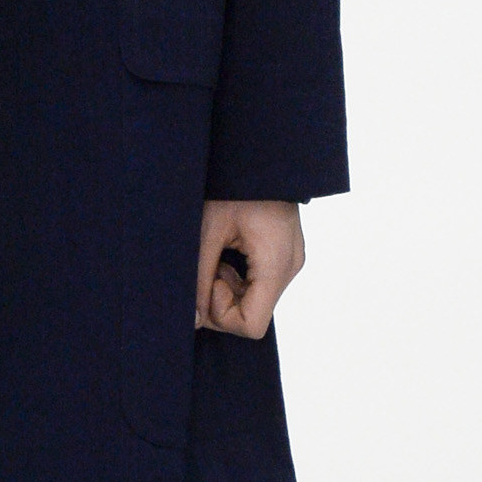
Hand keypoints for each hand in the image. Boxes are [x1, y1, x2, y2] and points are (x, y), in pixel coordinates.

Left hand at [196, 199, 303, 338]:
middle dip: (222, 297)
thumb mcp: (209, 232)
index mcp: (276, 266)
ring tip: (219, 251)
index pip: (251, 325)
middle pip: (253, 315)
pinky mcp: (285, 256)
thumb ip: (199, 278)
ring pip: (255, 300)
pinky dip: (238, 276)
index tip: (210, 278)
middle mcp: (289, 269)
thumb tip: (192, 319)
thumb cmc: (234, 188)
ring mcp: (290, 263)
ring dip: (229, 285)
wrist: (260, 156)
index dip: (221, 313)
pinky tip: (230, 250)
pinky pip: (259, 283)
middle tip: (210, 263)